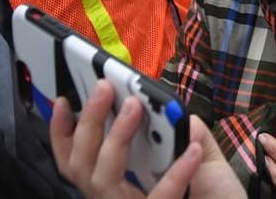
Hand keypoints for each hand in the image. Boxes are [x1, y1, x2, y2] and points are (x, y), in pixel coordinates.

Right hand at [50, 78, 245, 198]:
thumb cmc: (213, 198)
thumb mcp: (199, 163)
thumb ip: (182, 138)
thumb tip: (171, 109)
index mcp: (118, 185)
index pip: (77, 160)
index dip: (62, 133)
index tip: (64, 100)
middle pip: (83, 165)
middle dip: (89, 122)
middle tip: (105, 87)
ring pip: (104, 179)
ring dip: (116, 137)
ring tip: (136, 106)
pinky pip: (158, 198)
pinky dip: (176, 173)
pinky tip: (194, 150)